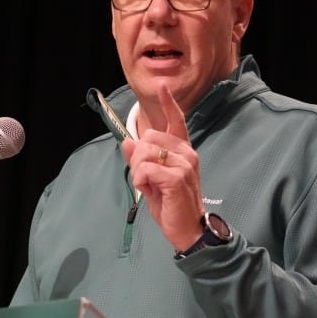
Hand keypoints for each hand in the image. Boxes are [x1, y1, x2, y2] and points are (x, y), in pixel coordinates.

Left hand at [121, 85, 204, 251]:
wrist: (189, 230)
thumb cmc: (172, 205)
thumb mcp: (152, 180)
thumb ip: (140, 161)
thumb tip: (127, 143)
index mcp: (183, 151)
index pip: (177, 121)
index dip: (168, 104)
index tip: (163, 87)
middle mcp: (186, 153)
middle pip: (148, 138)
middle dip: (139, 158)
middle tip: (147, 178)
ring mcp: (184, 164)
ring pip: (145, 153)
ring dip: (139, 172)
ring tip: (150, 187)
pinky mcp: (177, 177)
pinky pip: (146, 169)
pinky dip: (141, 181)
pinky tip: (151, 191)